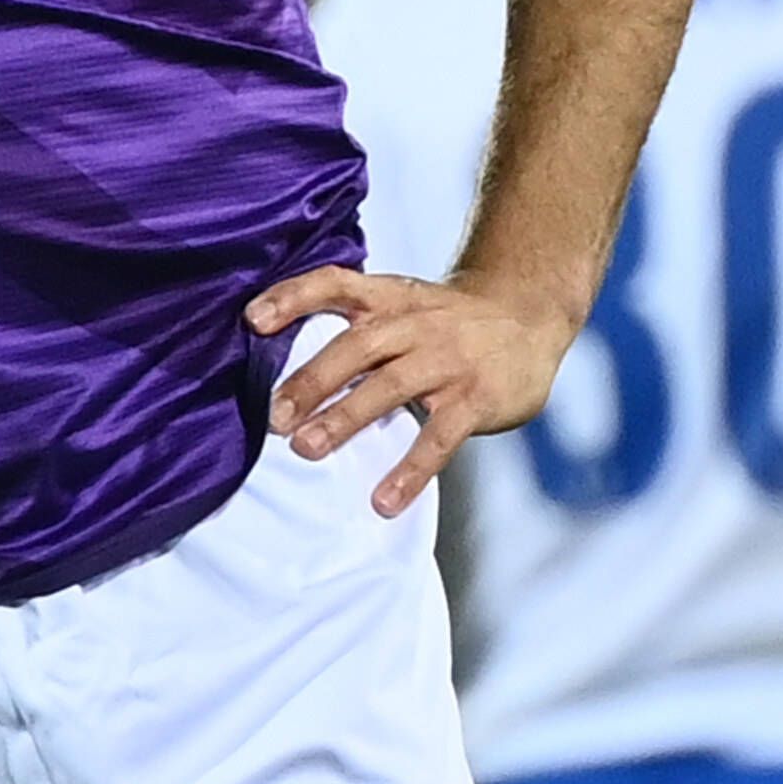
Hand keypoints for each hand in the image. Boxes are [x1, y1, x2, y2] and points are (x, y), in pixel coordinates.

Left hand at [244, 262, 581, 518]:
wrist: (529, 315)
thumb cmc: (447, 320)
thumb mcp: (403, 304)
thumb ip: (354, 326)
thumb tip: (282, 371)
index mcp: (390, 297)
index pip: (336, 283)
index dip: (293, 297)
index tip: (252, 320)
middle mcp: (416, 324)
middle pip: (358, 344)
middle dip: (312, 380)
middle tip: (274, 417)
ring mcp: (449, 361)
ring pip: (391, 386)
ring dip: (346, 418)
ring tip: (307, 449)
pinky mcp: (477, 398)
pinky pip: (440, 437)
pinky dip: (411, 471)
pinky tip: (384, 500)